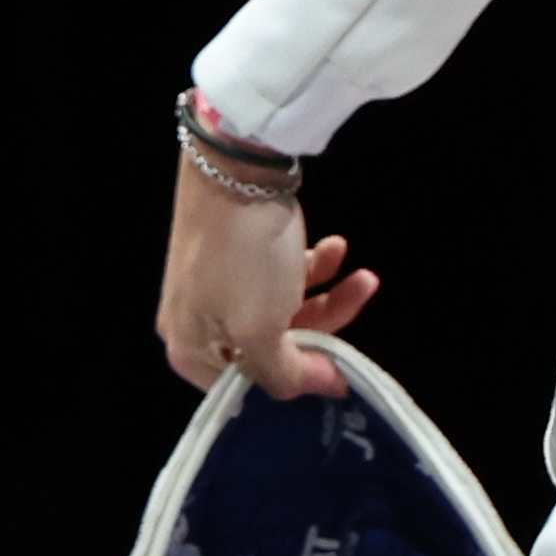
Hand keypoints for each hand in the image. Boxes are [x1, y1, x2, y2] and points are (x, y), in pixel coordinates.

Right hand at [155, 151, 382, 398]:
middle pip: (272, 350)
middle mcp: (200, 326)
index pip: (251, 390)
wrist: (234, 166)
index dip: (298, 380)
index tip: (339, 367)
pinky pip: (280, 278)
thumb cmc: (243, 257)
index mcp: (191, 352)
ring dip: (329, 295)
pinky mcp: (238, 254)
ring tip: (364, 277)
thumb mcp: (261, 327)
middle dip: (323, 328)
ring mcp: (219, 288)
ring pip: (283, 311)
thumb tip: (325, 389)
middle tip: (359, 301)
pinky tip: (337, 248)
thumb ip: (288, 373)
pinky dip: (312, 268)